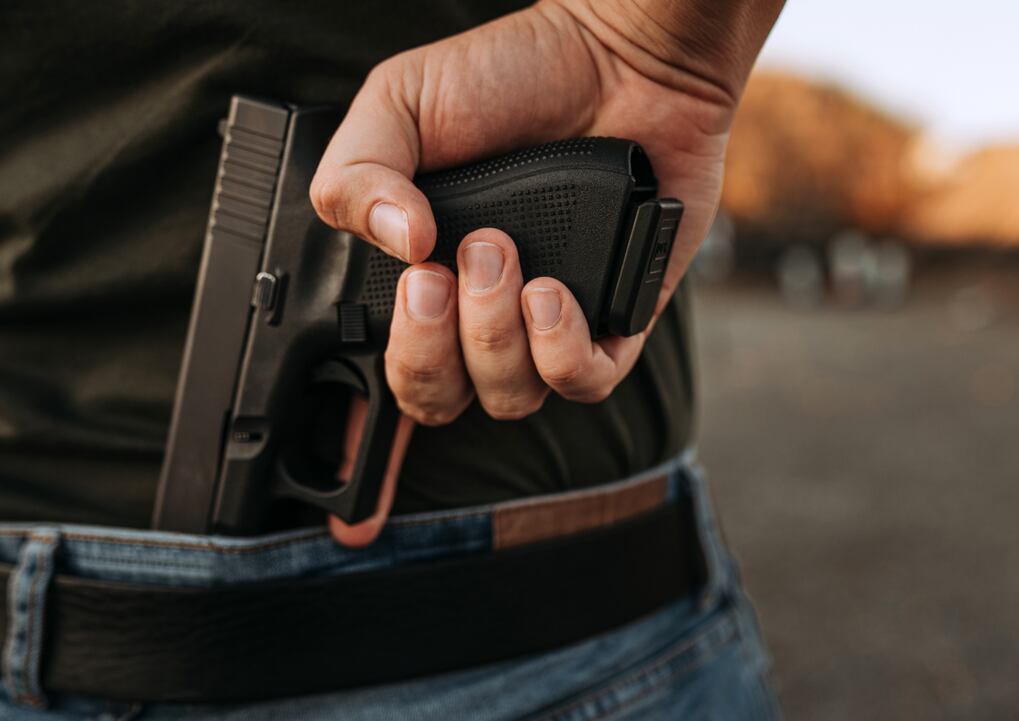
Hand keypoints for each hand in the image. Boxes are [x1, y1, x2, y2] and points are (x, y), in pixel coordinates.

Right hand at [313, 0, 781, 545]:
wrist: (619, 56)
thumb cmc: (510, 75)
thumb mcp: (401, 104)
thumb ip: (359, 173)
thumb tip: (395, 248)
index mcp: (420, 277)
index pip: (378, 383)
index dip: (360, 455)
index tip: (345, 510)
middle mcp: (479, 314)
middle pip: (432, 403)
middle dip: (423, 353)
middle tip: (438, 274)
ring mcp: (547, 323)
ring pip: (505, 399)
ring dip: (492, 334)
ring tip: (503, 253)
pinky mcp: (615, 321)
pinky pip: (579, 383)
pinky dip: (556, 348)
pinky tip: (550, 290)